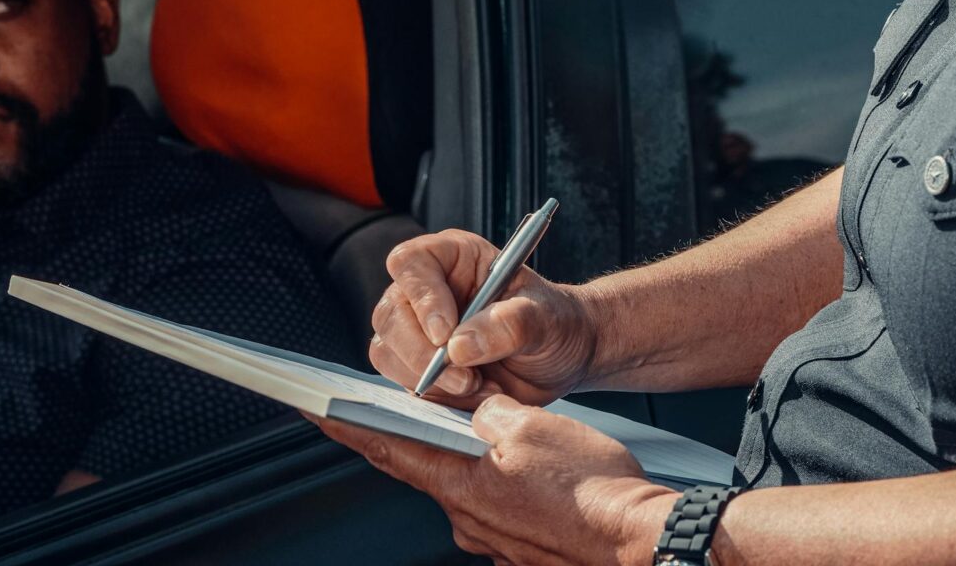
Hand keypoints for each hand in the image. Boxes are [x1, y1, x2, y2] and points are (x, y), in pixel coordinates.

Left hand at [310, 395, 677, 564]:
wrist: (640, 540)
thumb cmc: (595, 491)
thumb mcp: (534, 426)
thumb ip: (491, 415)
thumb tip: (479, 413)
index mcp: (461, 485)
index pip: (387, 448)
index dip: (348, 427)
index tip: (316, 410)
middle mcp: (469, 517)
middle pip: (427, 467)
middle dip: (419, 438)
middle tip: (409, 410)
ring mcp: (495, 537)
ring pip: (468, 487)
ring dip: (470, 461)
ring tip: (503, 437)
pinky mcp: (521, 546)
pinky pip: (499, 507)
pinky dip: (501, 484)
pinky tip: (532, 471)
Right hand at [371, 229, 598, 407]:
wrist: (564, 358)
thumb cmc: (556, 322)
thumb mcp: (546, 317)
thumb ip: (510, 324)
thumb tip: (460, 345)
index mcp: (452, 257)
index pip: (410, 263)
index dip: (421, 298)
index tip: (446, 333)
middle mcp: (426, 290)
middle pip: (391, 316)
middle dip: (423, 355)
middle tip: (467, 378)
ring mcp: (417, 330)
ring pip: (389, 353)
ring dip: (432, 381)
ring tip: (481, 387)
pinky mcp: (419, 367)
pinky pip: (406, 384)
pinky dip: (439, 398)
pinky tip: (478, 396)